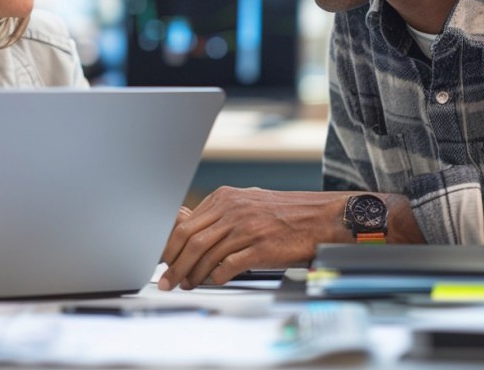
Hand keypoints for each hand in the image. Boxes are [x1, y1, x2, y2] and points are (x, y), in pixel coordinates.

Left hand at [158, 186, 348, 289]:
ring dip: (190, 274)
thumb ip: (221, 214)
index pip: (185, 224)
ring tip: (185, 284)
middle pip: (189, 239)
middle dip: (173, 263)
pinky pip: (228, 266)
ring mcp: (246, 229)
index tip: (164, 260)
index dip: (170, 246)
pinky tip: (212, 282)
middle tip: (166, 279)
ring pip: (205, 254)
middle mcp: (233, 211)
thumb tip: (192, 232)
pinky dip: (215, 277)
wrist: (319, 218)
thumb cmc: (284, 214)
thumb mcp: (248, 203)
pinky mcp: (260, 248)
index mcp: (225, 198)